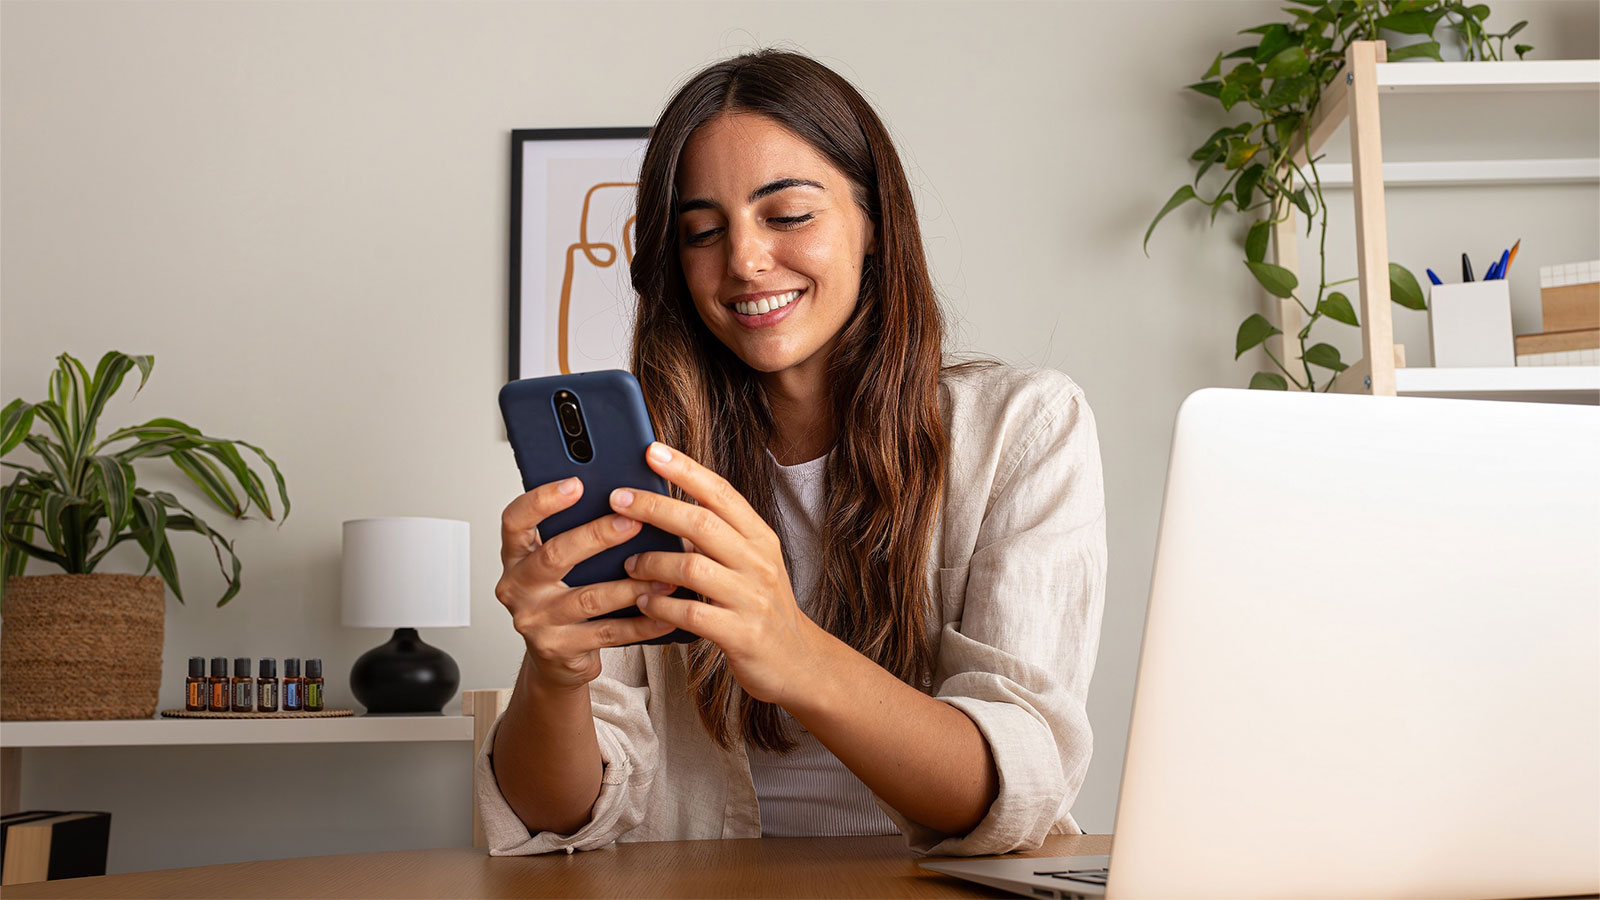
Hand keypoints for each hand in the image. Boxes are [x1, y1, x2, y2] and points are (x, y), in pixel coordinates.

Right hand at [495, 477, 679, 690]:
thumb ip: (580, 530)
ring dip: (630, 585)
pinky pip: (607, 633)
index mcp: (517, 554)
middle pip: (554, 555)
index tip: (576, 483)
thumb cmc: (566, 593)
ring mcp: (536, 621)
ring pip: (587, 598)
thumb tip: (633, 498)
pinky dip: (640, 623)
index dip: (542, 500)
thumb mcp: (564, 560)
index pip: (516, 520)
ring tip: (665, 573)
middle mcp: (517, 586)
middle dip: (597, 536)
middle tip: (634, 522)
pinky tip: (665, 612)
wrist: (556, 655)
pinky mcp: (558, 648)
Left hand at [608, 442, 820, 705]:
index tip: (652, 450)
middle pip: (701, 522)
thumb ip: (717, 537)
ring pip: (692, 567)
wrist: (798, 660)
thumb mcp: (751, 563)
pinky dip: (661, 606)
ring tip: (629, 564)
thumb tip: (664, 507)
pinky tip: (644, 602)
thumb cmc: (762, 607)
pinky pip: (691, 614)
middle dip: (654, 507)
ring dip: (652, 563)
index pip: (721, 492)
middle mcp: (759, 562)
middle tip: (618, 499)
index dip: (686, 469)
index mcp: (760, 538)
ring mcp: (752, 598)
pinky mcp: (742, 634)